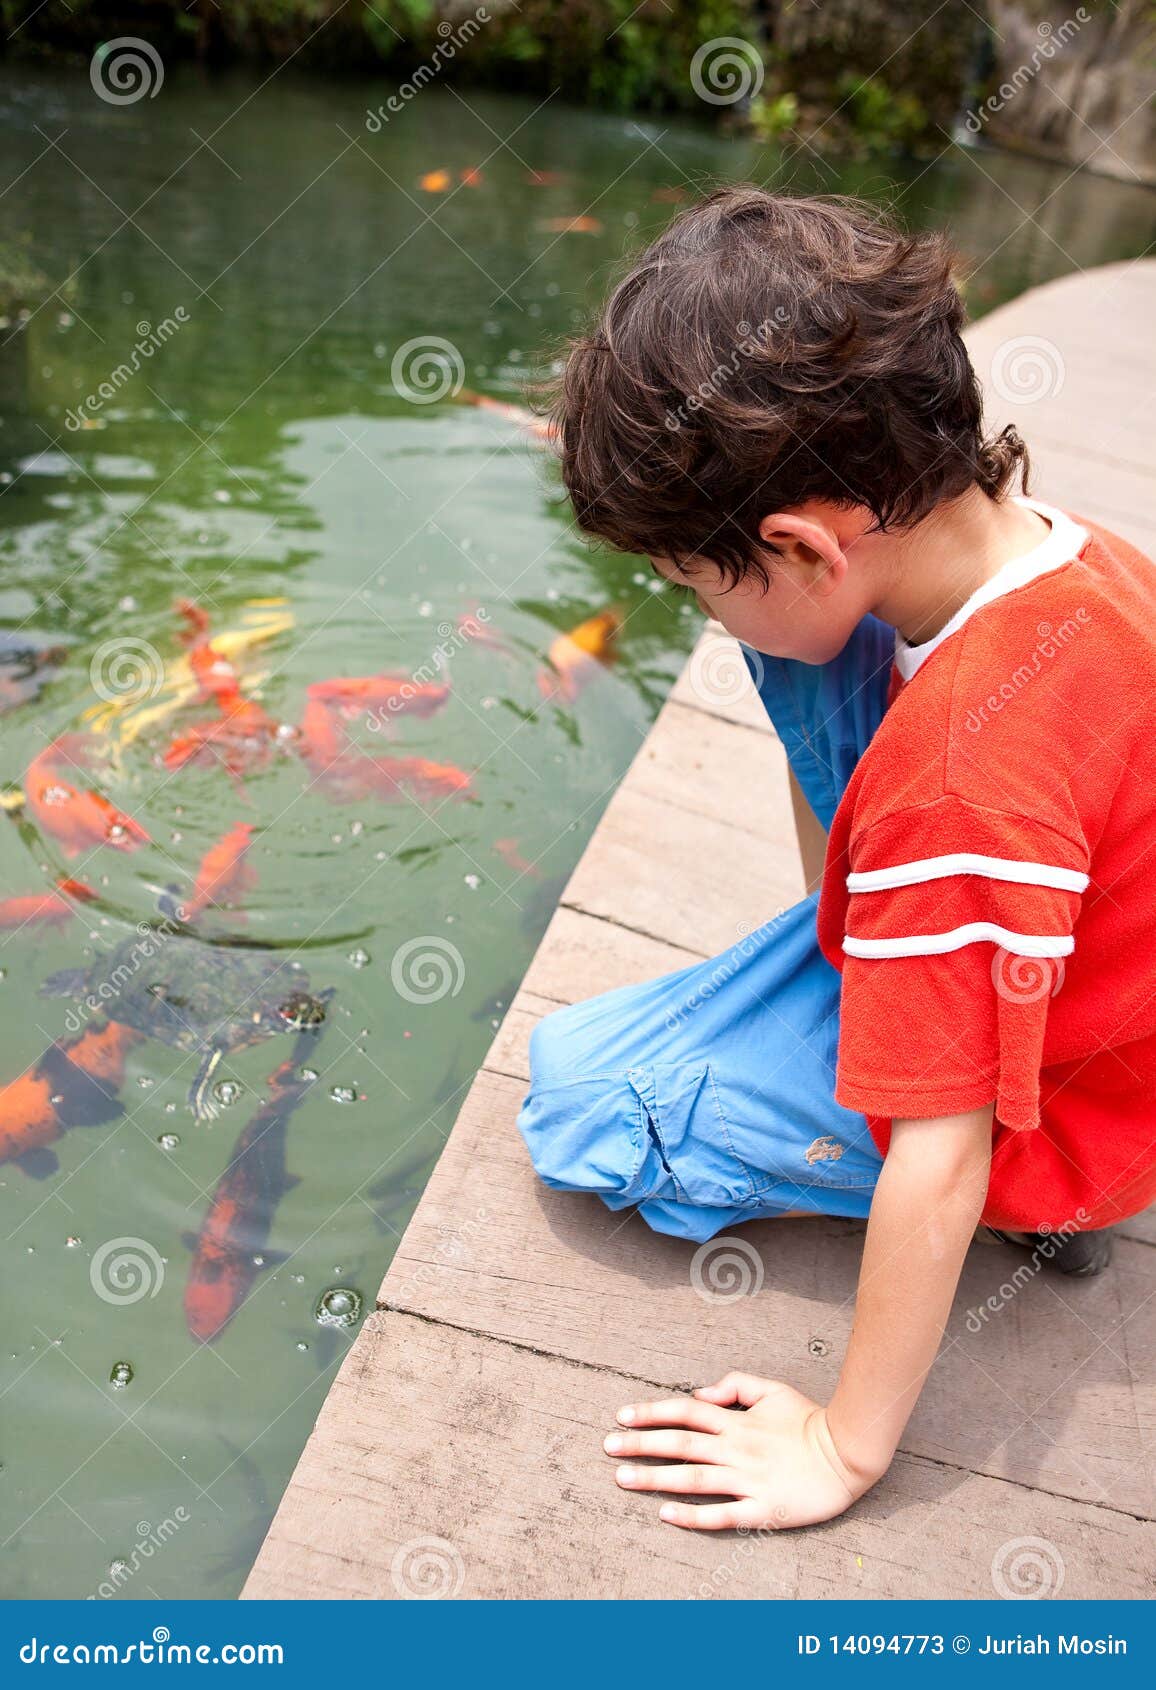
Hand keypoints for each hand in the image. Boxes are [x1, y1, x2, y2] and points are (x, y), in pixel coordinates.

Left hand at [604, 1370, 881, 1529]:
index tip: (621, 1416)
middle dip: (640, 1445)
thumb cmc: (809, 1420)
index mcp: (737, 1420)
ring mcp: (749, 1480)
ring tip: (623, 1480)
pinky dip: (693, 1516)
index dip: (651, 1412)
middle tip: (607, 1448)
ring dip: (655, 1479)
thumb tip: (699, 1393)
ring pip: (693, 1479)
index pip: (685, 1411)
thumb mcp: (772, 1389)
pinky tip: (666, 1515)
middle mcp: (737, 1449)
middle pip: (680, 1444)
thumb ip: (734, 1385)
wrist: (848, 1453)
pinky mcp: (763, 1510)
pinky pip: (722, 1515)